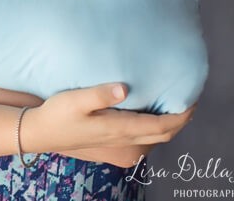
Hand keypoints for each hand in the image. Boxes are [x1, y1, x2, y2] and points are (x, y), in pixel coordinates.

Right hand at [22, 83, 195, 152]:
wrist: (41, 133)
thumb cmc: (57, 114)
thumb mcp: (75, 99)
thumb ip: (100, 93)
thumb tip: (124, 87)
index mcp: (120, 128)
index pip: (162, 126)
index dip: (181, 115)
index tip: (193, 98)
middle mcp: (123, 140)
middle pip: (163, 135)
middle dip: (180, 120)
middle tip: (189, 100)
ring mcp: (117, 144)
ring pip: (153, 140)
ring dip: (168, 126)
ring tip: (173, 106)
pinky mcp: (111, 145)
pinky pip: (142, 140)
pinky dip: (153, 129)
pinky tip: (148, 116)